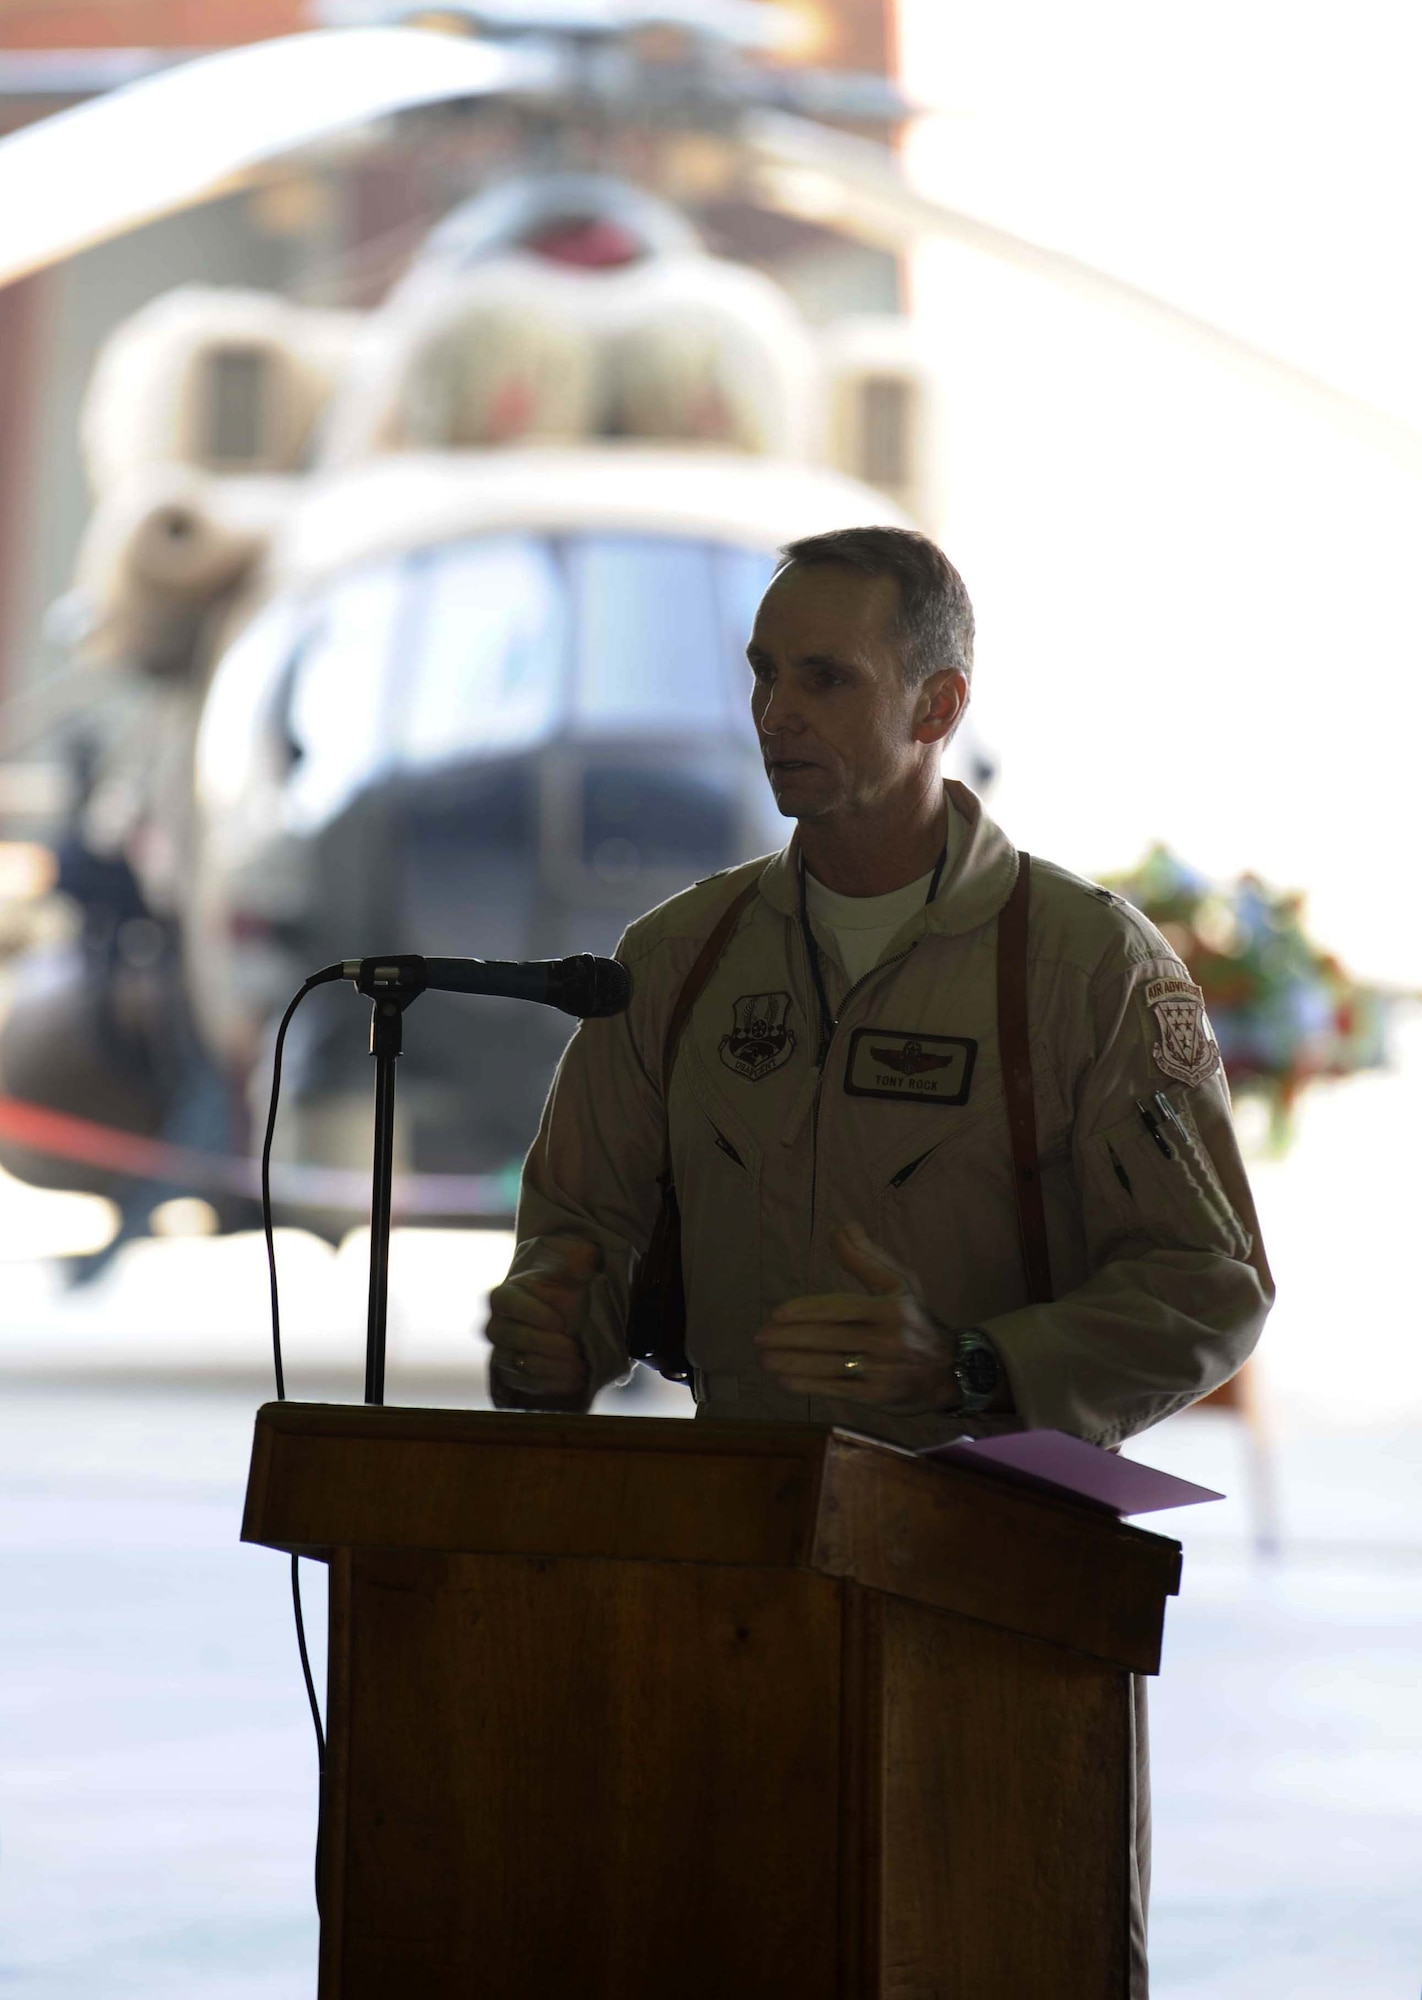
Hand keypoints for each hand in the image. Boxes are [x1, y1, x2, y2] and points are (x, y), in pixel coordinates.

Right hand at [485, 1235, 601, 1405]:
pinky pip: (526, 1386)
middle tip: (572, 1346)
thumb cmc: (566, 1280)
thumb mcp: (575, 1262)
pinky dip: (552, 1385)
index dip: (530, 1312)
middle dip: (542, 1344)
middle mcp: (498, 1326)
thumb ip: (578, 1258)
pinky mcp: (516, 1377)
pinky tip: (576, 1380)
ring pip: (517, 1365)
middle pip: (509, 1337)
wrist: (570, 1305)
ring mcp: (504, 1353)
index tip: (560, 1320)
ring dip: (549, 1368)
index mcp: (505, 1294)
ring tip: (579, 1367)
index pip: (506, 1302)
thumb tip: (585, 1260)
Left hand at [753, 1222, 956, 1414]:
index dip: (806, 1311)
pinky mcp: (879, 1396)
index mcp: (891, 1308)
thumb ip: (866, 1256)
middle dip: (790, 1339)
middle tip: (760, 1337)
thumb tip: (840, 1226)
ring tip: (766, 1358)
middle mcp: (888, 1340)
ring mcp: (884, 1370)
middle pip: (830, 1339)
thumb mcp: (899, 1282)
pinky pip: (838, 1390)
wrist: (953, 1368)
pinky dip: (810, 1385)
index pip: (841, 1309)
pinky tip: (786, 1380)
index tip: (777, 1314)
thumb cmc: (916, 1320)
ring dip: (793, 1363)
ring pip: (830, 1366)